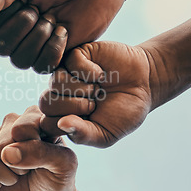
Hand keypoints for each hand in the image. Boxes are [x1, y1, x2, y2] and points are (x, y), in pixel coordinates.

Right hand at [0, 0, 125, 72]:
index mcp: (2, 12)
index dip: (6, 17)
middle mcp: (12, 33)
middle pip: (1, 48)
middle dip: (24, 27)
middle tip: (41, 9)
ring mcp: (31, 48)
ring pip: (20, 61)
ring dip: (40, 38)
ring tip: (54, 20)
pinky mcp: (51, 58)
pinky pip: (42, 67)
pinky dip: (54, 49)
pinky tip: (63, 31)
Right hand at [0, 106, 77, 190]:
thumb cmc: (57, 180)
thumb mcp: (63, 165)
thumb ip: (41, 153)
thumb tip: (7, 153)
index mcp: (35, 117)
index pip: (22, 128)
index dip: (31, 150)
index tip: (46, 159)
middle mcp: (12, 122)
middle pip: (2, 143)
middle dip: (18, 165)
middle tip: (30, 170)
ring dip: (6, 176)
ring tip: (18, 176)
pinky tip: (5, 181)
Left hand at [39, 41, 154, 147]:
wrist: (145, 83)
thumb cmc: (124, 112)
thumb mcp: (106, 133)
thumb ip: (83, 134)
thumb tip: (61, 125)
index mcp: (61, 116)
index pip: (46, 123)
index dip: (67, 123)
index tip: (89, 120)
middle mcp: (59, 95)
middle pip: (45, 102)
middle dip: (74, 106)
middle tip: (94, 104)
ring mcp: (65, 74)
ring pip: (55, 82)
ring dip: (82, 88)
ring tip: (97, 89)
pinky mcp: (74, 56)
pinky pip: (69, 63)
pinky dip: (89, 71)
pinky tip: (100, 74)